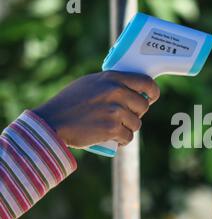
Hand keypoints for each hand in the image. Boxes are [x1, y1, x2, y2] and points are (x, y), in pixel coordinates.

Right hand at [32, 71, 159, 147]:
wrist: (52, 122)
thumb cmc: (69, 102)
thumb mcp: (90, 83)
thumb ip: (111, 83)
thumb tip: (132, 88)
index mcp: (113, 78)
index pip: (146, 82)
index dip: (153, 92)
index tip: (151, 98)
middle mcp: (116, 92)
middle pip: (143, 106)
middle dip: (136, 113)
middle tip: (123, 117)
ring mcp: (115, 111)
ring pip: (136, 123)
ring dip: (128, 128)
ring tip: (113, 128)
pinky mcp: (112, 128)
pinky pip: (128, 137)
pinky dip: (122, 140)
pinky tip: (113, 139)